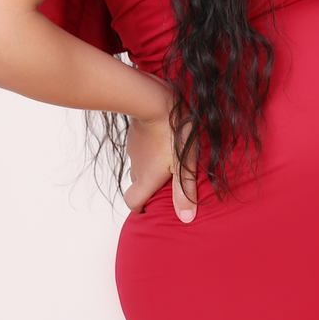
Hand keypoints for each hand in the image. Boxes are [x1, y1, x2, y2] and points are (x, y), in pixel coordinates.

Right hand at [122, 106, 197, 222]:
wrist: (155, 100)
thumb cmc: (174, 133)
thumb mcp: (184, 164)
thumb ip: (184, 191)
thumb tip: (186, 219)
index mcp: (146, 178)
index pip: (132, 201)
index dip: (139, 208)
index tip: (148, 209)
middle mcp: (136, 166)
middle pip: (136, 185)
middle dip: (147, 189)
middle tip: (163, 188)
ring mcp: (134, 149)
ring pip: (138, 166)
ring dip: (149, 170)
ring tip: (167, 165)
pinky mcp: (135, 134)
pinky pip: (140, 149)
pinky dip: (148, 153)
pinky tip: (162, 144)